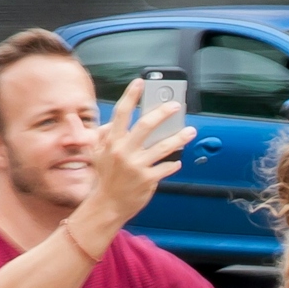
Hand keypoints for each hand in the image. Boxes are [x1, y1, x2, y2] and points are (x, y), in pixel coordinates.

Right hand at [84, 78, 194, 227]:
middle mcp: (124, 151)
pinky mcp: (147, 180)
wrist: (107, 205)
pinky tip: (178, 160)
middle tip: (175, 105)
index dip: (131, 96)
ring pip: (163, 147)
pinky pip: (166, 168)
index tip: (141, 82)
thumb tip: (114, 123)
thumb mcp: (97, 153)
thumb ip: (104, 135)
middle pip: (146, 126)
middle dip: (162, 113)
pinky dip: (174, 163)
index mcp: (112, 142)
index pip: (122, 113)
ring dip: (179, 138)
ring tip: (190, 131)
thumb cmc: (105, 178)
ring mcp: (137, 166)